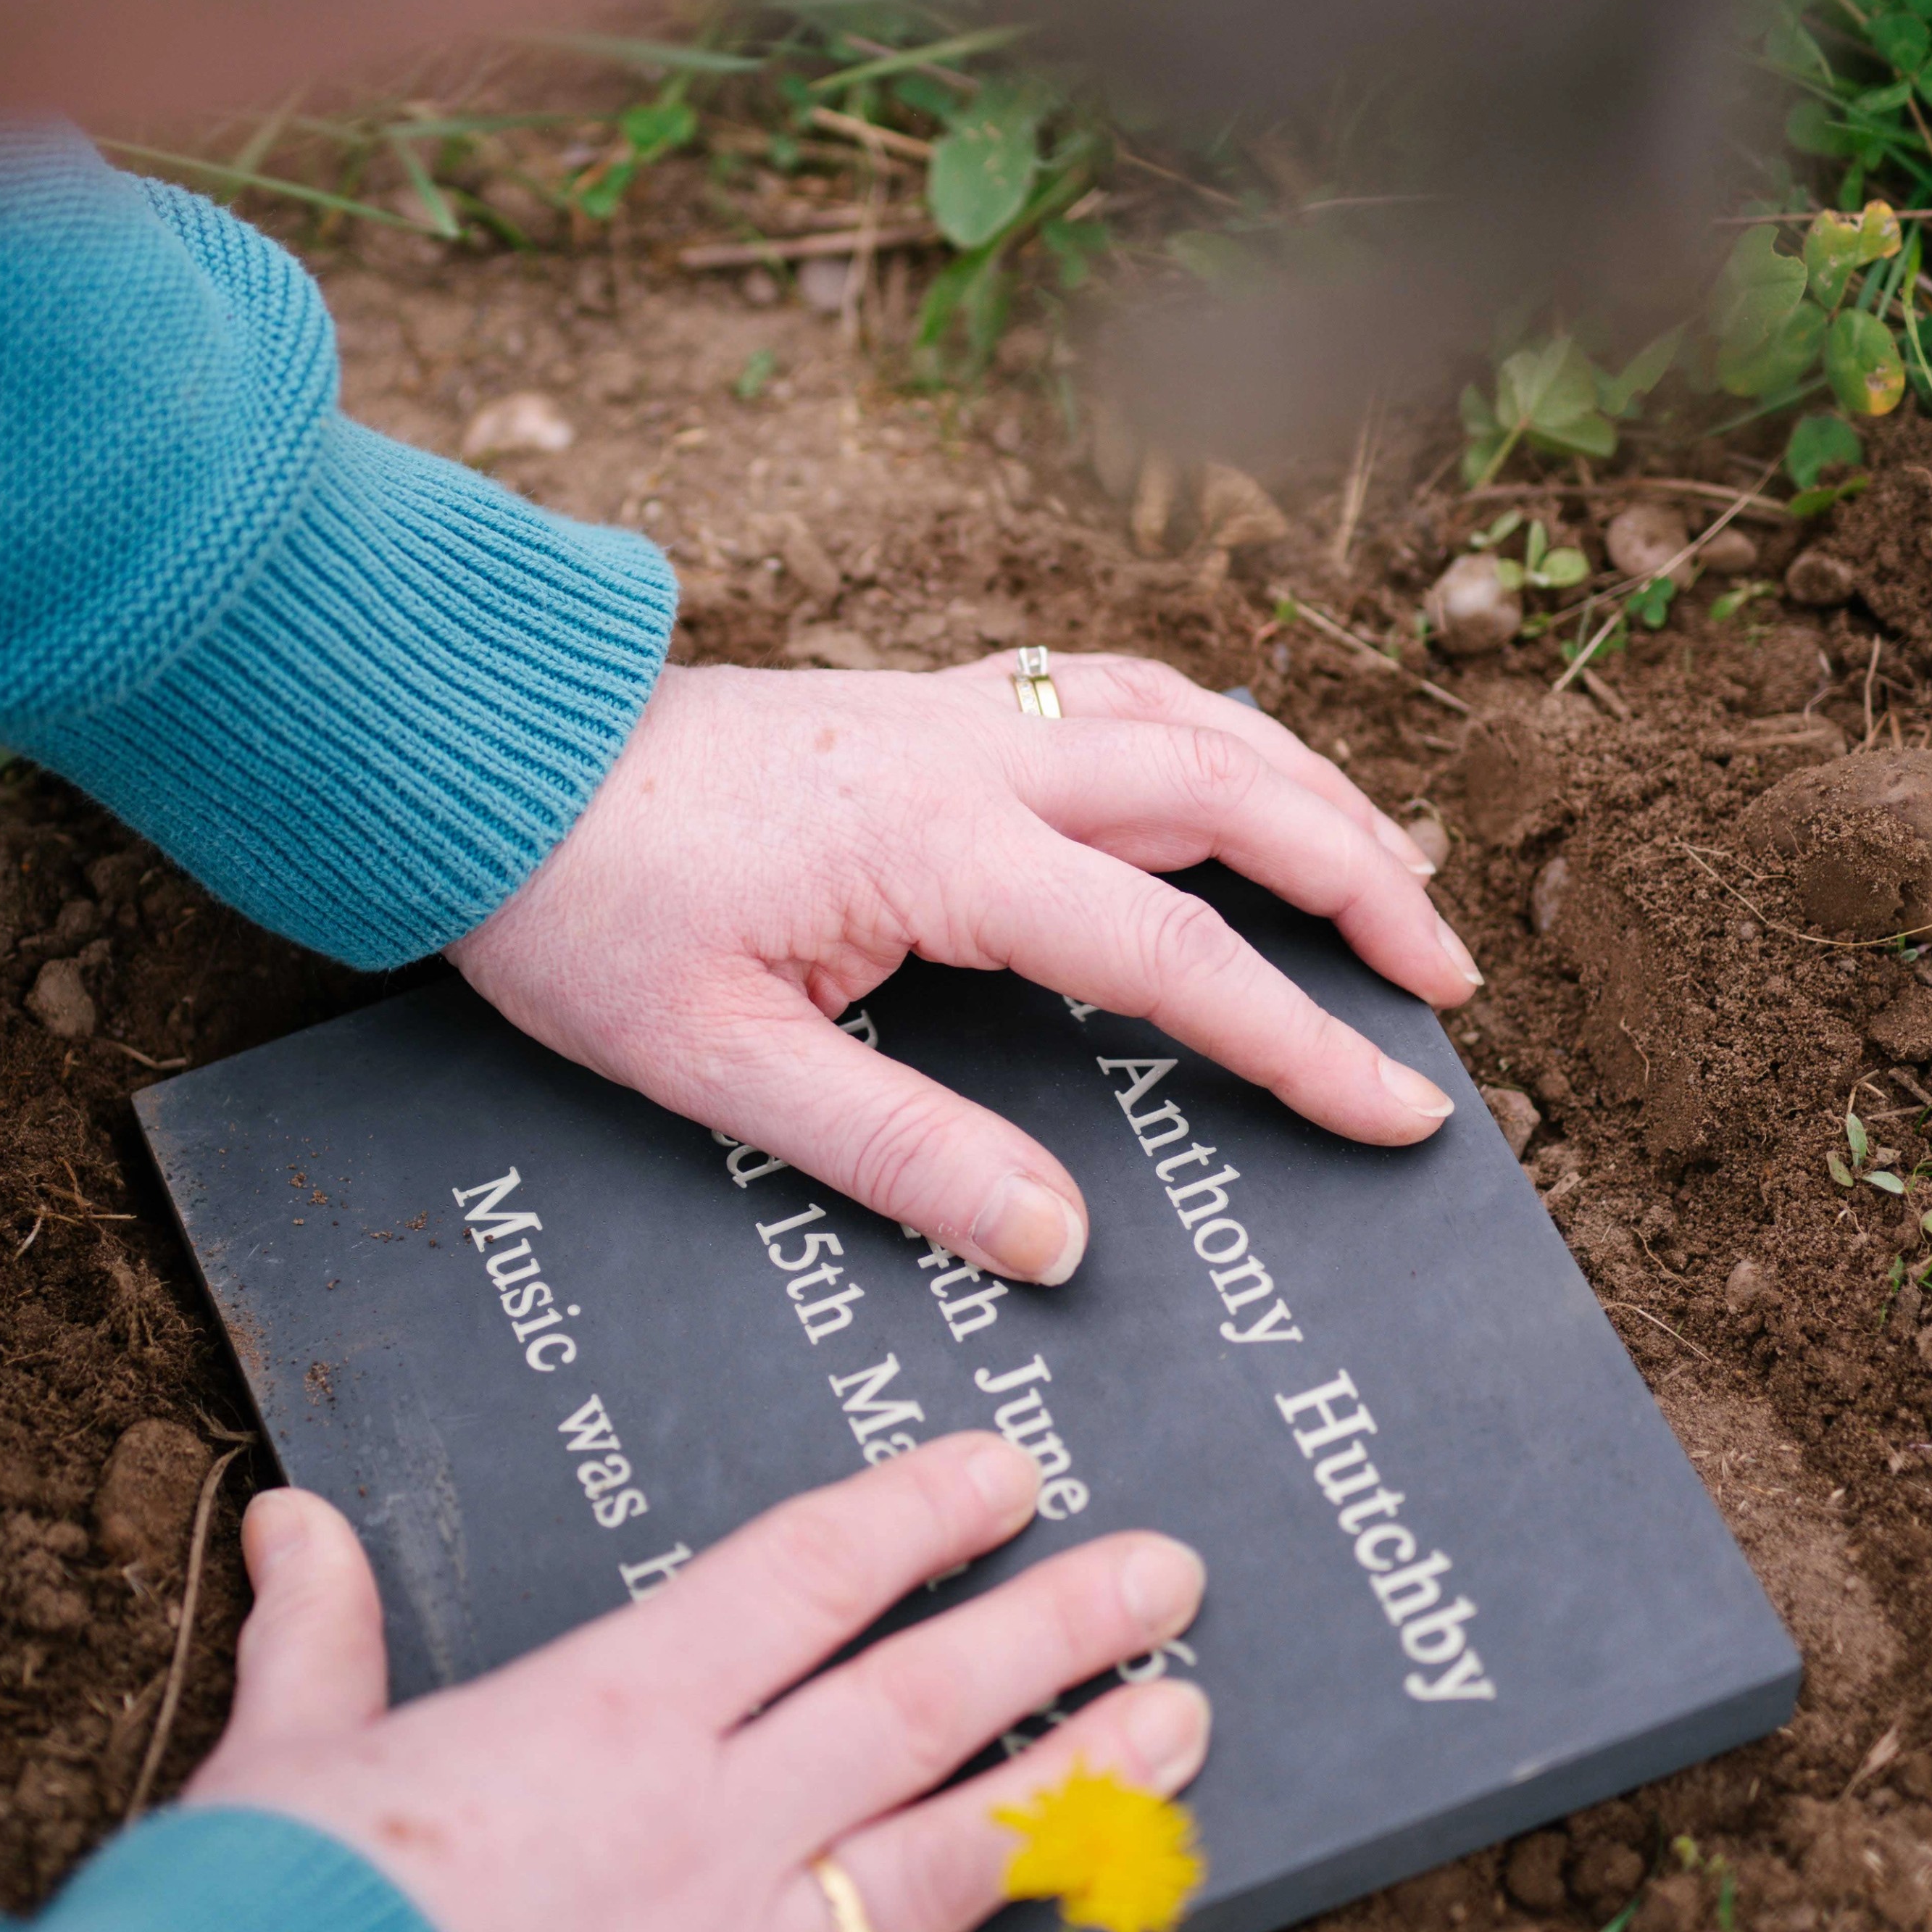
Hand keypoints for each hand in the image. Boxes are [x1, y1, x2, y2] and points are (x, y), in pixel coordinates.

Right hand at [184, 1432, 1206, 1931]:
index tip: (1010, 1474)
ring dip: (1076, 1793)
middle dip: (1057, 1628)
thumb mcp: (285, 1745)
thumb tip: (294, 1516)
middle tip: (1169, 1575)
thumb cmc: (253, 1919)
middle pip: (919, 1703)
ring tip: (1183, 1734)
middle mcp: (704, 1831)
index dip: (917, 1516)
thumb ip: (320, 1629)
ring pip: (945, 1867)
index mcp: (605, 1714)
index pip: (804, 1579)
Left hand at [454, 650, 1472, 1286]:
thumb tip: (1058, 1242)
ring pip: (1185, 718)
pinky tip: (1234, 776)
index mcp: (937, 851)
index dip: (1302, 1042)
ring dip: (1306, 787)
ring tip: (1391, 875)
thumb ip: (896, 1153)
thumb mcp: (718, 1067)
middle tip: (1448, 985)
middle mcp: (971, 756)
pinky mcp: (921, 700)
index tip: (1401, 1113)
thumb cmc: (579, 914)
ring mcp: (951, 710)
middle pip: (1231, 792)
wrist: (483, 764)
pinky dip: (1208, 728)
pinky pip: (1109, 689)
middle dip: (1364, 882)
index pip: (1173, 954)